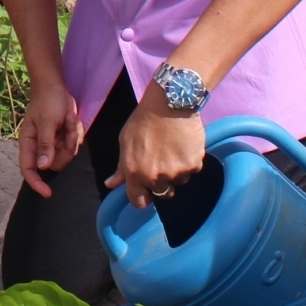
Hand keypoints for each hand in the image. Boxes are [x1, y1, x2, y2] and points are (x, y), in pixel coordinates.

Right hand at [17, 80, 83, 197]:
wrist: (56, 87)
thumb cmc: (47, 102)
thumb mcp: (46, 122)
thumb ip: (45, 145)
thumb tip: (42, 167)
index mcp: (29, 143)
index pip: (28, 169)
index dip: (36, 183)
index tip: (48, 193)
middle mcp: (40, 146)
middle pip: (55, 164)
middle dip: (65, 151)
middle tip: (67, 133)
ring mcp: (53, 142)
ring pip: (66, 155)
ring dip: (71, 139)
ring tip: (69, 120)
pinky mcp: (63, 138)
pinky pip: (74, 145)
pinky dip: (75, 133)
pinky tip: (71, 120)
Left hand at [107, 81, 206, 206]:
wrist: (170, 104)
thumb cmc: (143, 121)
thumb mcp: (125, 142)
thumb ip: (121, 167)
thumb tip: (111, 184)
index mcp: (135, 173)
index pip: (138, 202)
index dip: (142, 197)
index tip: (145, 190)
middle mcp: (156, 177)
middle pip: (161, 193)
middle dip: (160, 183)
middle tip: (161, 163)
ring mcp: (177, 173)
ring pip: (178, 182)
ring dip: (176, 172)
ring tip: (172, 151)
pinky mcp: (194, 165)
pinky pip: (192, 171)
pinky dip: (189, 162)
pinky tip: (183, 146)